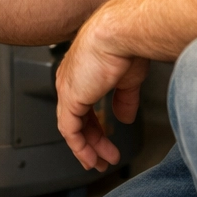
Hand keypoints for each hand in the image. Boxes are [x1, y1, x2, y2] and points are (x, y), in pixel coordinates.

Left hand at [55, 12, 148, 171]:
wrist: (119, 33)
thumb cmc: (125, 45)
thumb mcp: (128, 79)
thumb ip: (124, 99)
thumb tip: (124, 117)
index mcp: (83, 71)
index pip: (83, 103)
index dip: (94, 124)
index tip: (105, 138)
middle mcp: (71, 79)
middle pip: (76, 117)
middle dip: (92, 141)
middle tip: (104, 157)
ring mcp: (68, 88)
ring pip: (71, 126)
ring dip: (87, 148)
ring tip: (102, 162)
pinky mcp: (70, 98)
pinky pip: (69, 130)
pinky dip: (80, 147)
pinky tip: (91, 157)